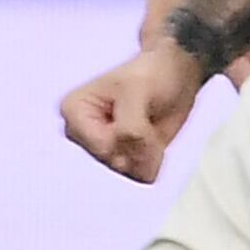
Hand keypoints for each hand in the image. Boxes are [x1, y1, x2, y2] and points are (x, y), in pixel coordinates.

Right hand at [63, 37, 208, 180]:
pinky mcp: (123, 160)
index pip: (101, 146)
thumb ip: (130, 127)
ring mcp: (103, 150)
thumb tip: (129, 158)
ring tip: (151, 124)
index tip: (139, 111)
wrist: (175, 74)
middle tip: (148, 117)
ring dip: (148, 151)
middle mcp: (83, 136)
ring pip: (128, 171)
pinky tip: (154, 138)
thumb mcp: (138, 91)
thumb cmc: (151, 73)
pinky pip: (140, 176)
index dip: (129, 135)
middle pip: (113, 161)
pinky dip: (154, 159)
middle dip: (139, 145)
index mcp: (74, 112)